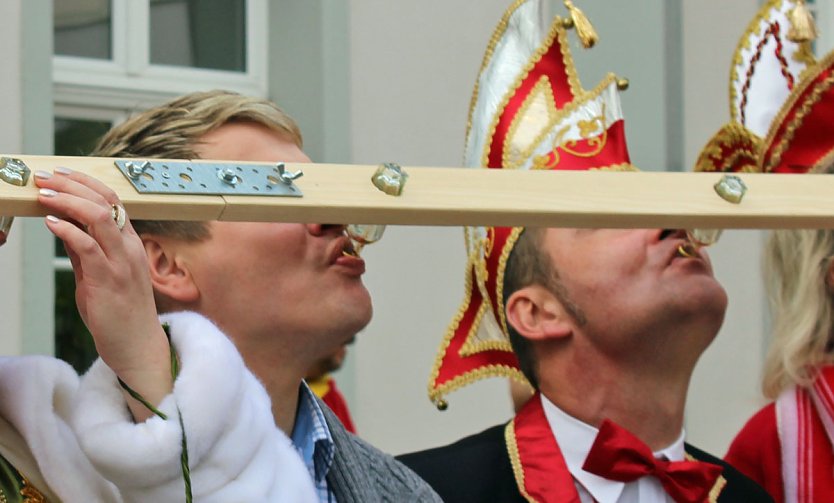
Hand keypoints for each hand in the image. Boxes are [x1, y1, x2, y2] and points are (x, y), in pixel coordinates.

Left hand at [35, 168, 171, 420]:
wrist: (138, 348)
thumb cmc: (122, 316)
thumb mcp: (101, 277)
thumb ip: (87, 252)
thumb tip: (64, 227)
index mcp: (131, 245)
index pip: (113, 201)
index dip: (87, 182)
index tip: (62, 173)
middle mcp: (130, 248)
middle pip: (106, 201)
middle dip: (73, 184)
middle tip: (46, 176)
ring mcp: (122, 263)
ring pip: (99, 216)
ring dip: (68, 200)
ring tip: (44, 193)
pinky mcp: (109, 279)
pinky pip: (88, 246)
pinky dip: (67, 230)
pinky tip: (50, 222)